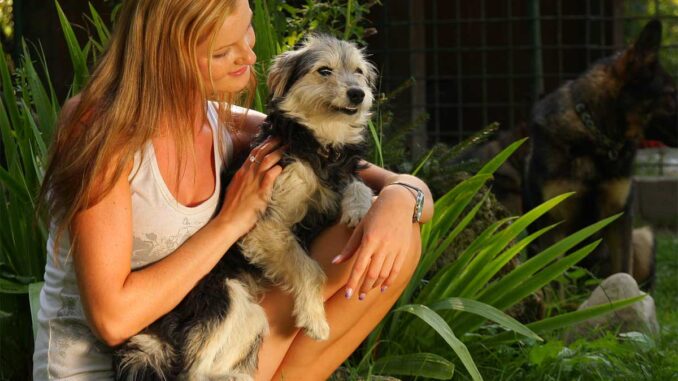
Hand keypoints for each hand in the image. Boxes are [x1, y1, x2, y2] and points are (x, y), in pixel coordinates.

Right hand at [216, 137, 283, 236]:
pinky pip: (269, 177)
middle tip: (283, 137)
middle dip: (272, 143)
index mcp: (241, 173)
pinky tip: (282, 167)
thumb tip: (248, 175)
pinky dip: (276, 170)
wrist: (227, 222)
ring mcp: (253, 183)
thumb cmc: (231, 209)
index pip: (253, 153)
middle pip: (261, 153)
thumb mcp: (234, 189)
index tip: (272, 138)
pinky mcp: (260, 193)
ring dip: (278, 153)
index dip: (264, 144)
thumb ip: (242, 181)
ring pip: (266, 161)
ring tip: (287, 147)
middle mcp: (247, 175)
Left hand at [332, 185, 416, 299]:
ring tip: (366, 292)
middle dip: (363, 288)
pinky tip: (382, 288)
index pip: (359, 267)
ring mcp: (395, 249)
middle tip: (357, 297)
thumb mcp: (360, 228)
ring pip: (384, 274)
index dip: (353, 283)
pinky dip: (389, 281)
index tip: (348, 295)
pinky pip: (396, 270)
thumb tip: (336, 262)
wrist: (399, 203)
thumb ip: (350, 247)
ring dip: (374, 286)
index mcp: (369, 240)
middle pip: (372, 274)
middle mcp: (383, 246)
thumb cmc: (375, 214)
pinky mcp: (404, 250)